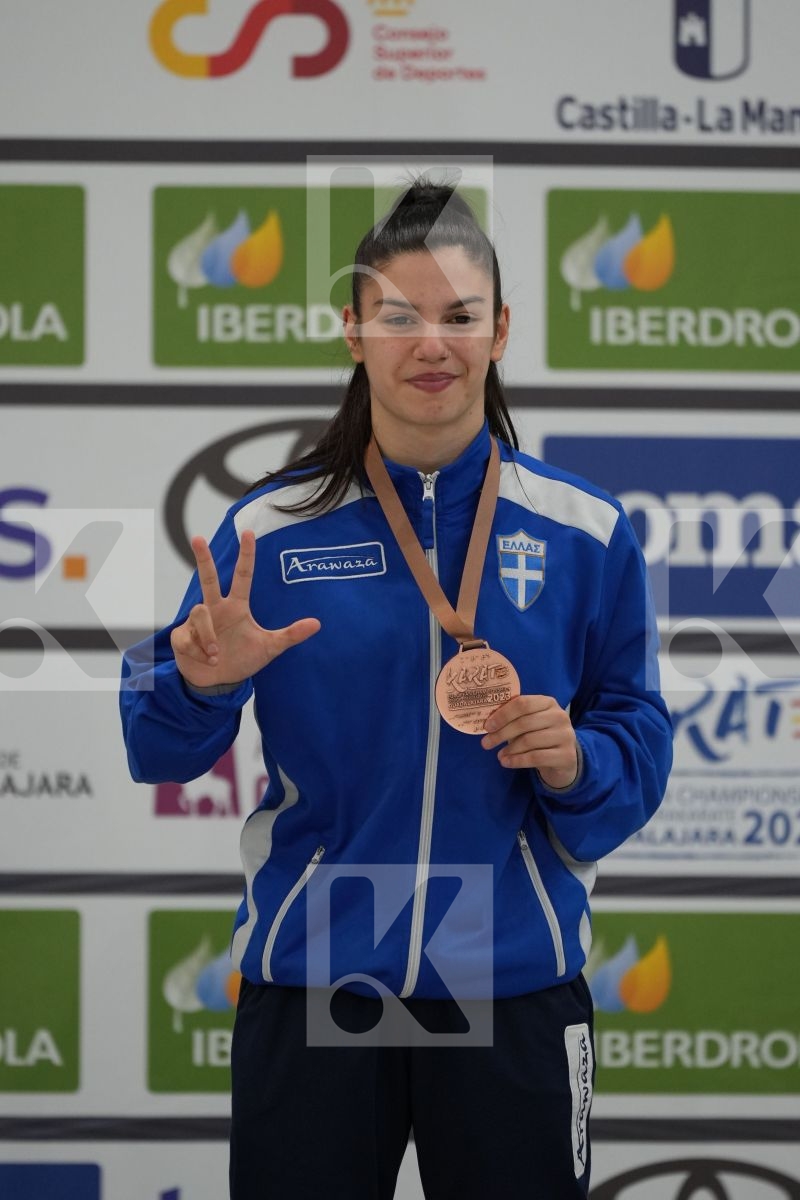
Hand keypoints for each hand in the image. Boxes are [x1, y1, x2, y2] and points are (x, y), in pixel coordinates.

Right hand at [170, 529, 320, 688]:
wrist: (218, 683)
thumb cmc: (242, 659)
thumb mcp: (269, 648)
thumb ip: (291, 635)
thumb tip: (317, 623)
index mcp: (237, 607)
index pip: (243, 576)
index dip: (246, 555)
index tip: (249, 533)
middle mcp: (216, 609)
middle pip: (208, 578)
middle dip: (204, 558)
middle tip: (199, 539)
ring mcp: (197, 621)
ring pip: (200, 614)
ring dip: (209, 637)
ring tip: (216, 655)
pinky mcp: (181, 636)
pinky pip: (189, 638)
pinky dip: (199, 652)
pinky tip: (206, 660)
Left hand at [481, 695, 578, 788]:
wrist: (564, 758)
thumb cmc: (541, 735)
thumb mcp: (530, 722)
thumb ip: (513, 719)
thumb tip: (488, 724)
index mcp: (548, 703)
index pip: (523, 703)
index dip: (503, 714)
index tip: (487, 726)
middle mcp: (559, 716)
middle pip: (524, 723)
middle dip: (501, 734)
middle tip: (486, 743)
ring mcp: (565, 736)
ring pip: (529, 741)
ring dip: (509, 749)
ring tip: (499, 755)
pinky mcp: (566, 755)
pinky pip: (536, 757)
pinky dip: (517, 761)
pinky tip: (507, 763)